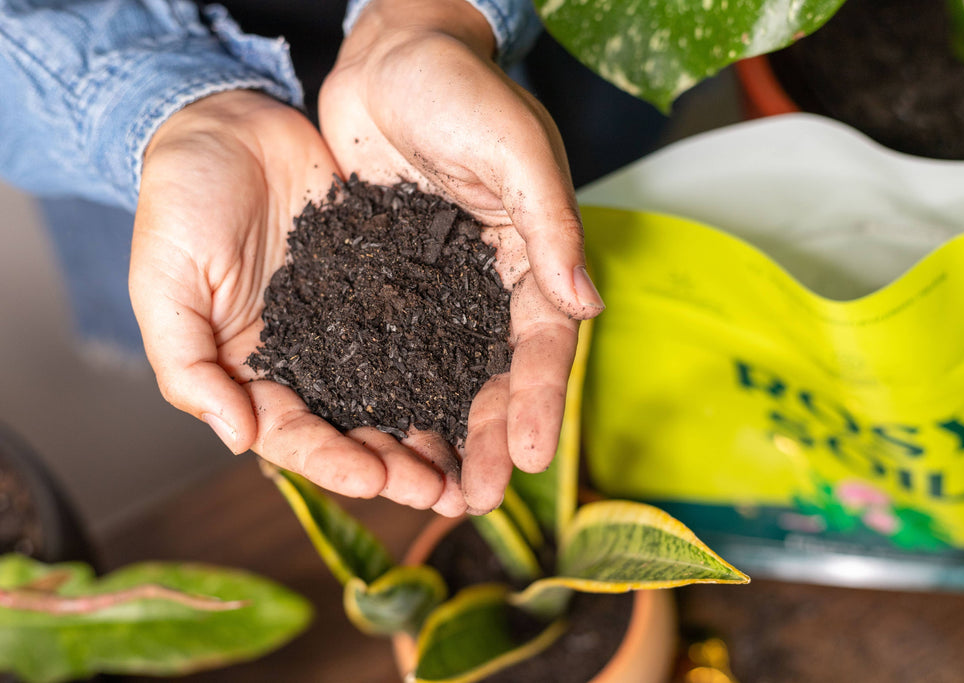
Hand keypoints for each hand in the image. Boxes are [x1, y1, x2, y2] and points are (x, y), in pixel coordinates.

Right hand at [130, 90, 466, 515]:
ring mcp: (348, 326)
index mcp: (251, 372)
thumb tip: (237, 438)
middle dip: (396, 465)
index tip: (376, 479)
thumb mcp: (165, 284)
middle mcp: (307, 360)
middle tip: (443, 491)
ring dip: (431, 431)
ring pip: (395, 392)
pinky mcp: (383, 288)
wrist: (229, 127)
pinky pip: (420, 332)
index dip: (333, 463)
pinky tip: (484, 387)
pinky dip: (448, 365)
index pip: (293, 435)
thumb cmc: (181, 202)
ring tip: (470, 462)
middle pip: (355, 429)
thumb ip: (188, 365)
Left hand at [320, 0, 604, 512]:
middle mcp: (488, 285)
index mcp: (533, 257)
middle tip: (475, 501)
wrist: (389, 57)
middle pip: (494, 376)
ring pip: (443, 375)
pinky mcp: (386, 283)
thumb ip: (548, 224)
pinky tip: (372, 434)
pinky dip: (386, 393)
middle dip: (489, 439)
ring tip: (426, 490)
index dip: (541, 401)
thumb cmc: (461, 90)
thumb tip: (585, 304)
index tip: (534, 457)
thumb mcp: (513, 150)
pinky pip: (388, 347)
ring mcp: (436, 289)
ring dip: (439, 433)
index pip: (544, 342)